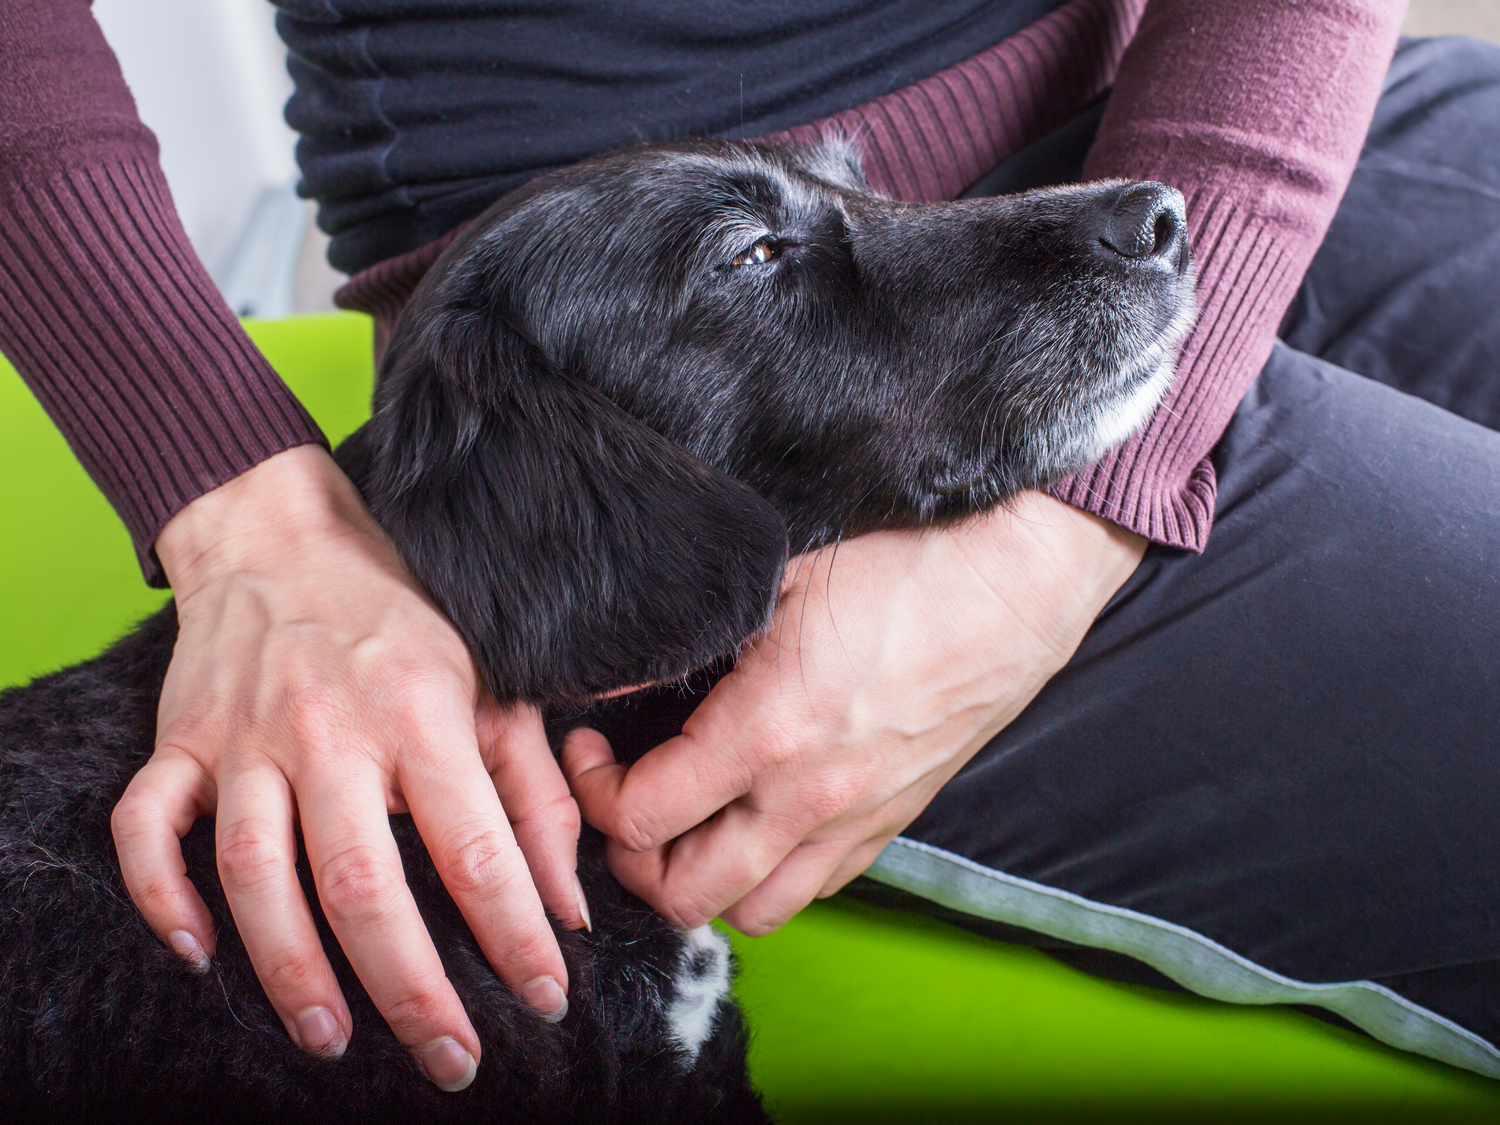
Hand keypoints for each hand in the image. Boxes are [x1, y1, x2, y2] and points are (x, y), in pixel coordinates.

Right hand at [111, 446, 586, 1090]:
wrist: (279, 530)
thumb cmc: (402, 612)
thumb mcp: (492, 681)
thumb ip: (536, 791)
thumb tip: (570, 904)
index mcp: (423, 711)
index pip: (478, 849)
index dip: (516, 936)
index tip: (546, 996)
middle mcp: (329, 730)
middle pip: (363, 883)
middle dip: (412, 987)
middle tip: (451, 1059)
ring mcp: (243, 738)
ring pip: (254, 872)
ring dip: (291, 967)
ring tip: (332, 1037)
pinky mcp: (180, 742)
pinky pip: (148, 829)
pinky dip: (161, 896)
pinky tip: (197, 952)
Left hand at [565, 492, 1144, 933]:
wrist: (1017, 578)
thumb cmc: (901, 561)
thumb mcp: (772, 575)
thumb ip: (685, 636)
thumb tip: (608, 682)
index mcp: (768, 731)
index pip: (641, 819)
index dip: (593, 793)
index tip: (590, 750)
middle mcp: (809, 798)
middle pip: (683, 895)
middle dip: (631, 860)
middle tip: (623, 800)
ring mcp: (855, 819)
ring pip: (751, 911)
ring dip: (700, 882)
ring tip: (684, 826)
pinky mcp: (892, 821)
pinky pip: (815, 889)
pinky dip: (768, 877)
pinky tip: (754, 823)